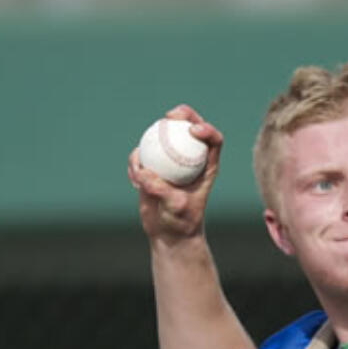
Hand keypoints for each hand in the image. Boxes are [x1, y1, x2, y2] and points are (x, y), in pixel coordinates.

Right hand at [127, 105, 222, 243]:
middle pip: (189, 127)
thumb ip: (164, 191)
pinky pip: (142, 156)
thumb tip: (146, 173)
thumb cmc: (180, 222)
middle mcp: (190, 159)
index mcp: (206, 166)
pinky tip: (134, 179)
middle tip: (168, 116)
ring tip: (140, 164)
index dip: (207, 128)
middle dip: (182, 114)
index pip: (213, 140)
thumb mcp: (176, 209)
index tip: (193, 130)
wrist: (168, 234)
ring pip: (162, 137)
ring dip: (149, 142)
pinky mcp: (152, 166)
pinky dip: (136, 164)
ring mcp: (170, 161)